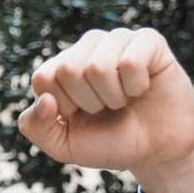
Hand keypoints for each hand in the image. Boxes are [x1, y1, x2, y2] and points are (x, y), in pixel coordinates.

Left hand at [18, 27, 193, 192]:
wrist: (157, 152)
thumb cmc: (110, 143)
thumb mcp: (63, 146)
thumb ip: (36, 127)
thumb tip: (44, 98)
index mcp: (62, 66)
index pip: (43, 77)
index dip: (63, 107)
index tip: (80, 116)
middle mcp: (88, 47)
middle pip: (68, 70)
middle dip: (88, 103)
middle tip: (106, 108)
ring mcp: (118, 40)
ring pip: (98, 66)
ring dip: (113, 97)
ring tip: (124, 99)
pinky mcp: (149, 41)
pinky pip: (130, 62)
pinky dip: (136, 87)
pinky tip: (142, 88)